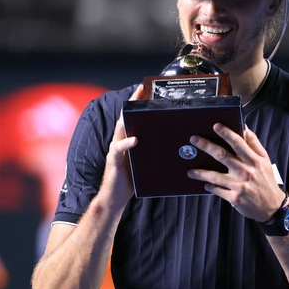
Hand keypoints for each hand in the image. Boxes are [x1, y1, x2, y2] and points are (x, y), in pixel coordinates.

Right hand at [101, 84, 144, 210]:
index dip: (136, 104)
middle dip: (131, 104)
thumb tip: (175, 143)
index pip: (131, 119)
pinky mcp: (113, 162)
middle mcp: (119, 143)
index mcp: (127, 141)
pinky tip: (135, 140)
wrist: (115, 198)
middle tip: (140, 90)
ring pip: (119, 130)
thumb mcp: (145, 161)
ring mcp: (115, 151)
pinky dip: (126, 144)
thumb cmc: (132, 180)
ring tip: (134, 108)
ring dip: (127, 118)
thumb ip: (154, 150)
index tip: (145, 90)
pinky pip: (118, 150)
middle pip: (124, 118)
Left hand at [187, 123, 283, 221]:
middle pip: (223, 156)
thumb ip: (254, 144)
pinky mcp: (234, 198)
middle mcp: (246, 171)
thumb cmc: (266, 180)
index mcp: (254, 160)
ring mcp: (239, 185)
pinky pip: (217, 190)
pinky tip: (205, 184)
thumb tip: (244, 128)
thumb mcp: (265, 160)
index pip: (239, 143)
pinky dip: (209, 187)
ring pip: (215, 176)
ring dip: (201, 172)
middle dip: (207, 146)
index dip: (227, 133)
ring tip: (191, 171)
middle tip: (194, 139)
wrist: (272, 206)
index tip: (216, 126)